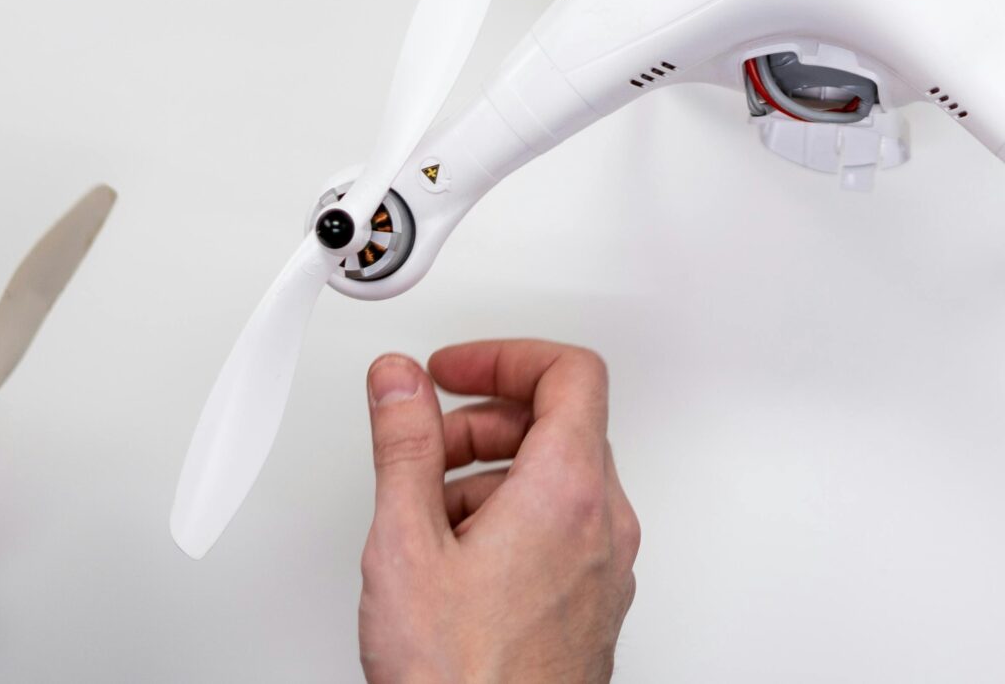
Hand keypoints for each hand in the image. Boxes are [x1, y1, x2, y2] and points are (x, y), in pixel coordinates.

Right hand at [358, 340, 641, 683]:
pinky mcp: (592, 607)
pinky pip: (563, 530)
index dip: (507, 353)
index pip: (570, 373)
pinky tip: (455, 558)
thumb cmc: (459, 678)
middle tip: (427, 440)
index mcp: (569, 491)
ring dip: (494, 472)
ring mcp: (604, 570)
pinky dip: (513, 518)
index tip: (454, 367)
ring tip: (428, 509)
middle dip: (486, 418)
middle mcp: (603, 525)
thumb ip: (403, 445)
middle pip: (563, 425)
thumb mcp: (406, 543)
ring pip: (561, 480)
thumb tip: (399, 381)